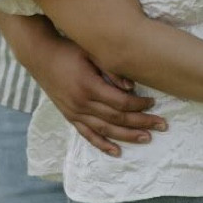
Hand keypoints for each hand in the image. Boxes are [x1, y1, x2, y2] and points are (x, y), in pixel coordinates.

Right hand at [31, 37, 166, 156]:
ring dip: (127, 136)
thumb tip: (132, 87)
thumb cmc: (69, 50)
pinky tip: (116, 152)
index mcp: (89, 86)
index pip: (120, 102)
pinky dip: (102, 145)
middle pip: (117, 119)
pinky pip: (88, 135)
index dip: (139, 104)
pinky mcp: (70, 117)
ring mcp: (75, 112)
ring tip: (147, 138)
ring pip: (105, 130)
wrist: (40, 56)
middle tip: (162, 125)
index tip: (153, 102)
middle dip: (141, 122)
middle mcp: (82, 103)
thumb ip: (111, 69)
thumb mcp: (91, 52)